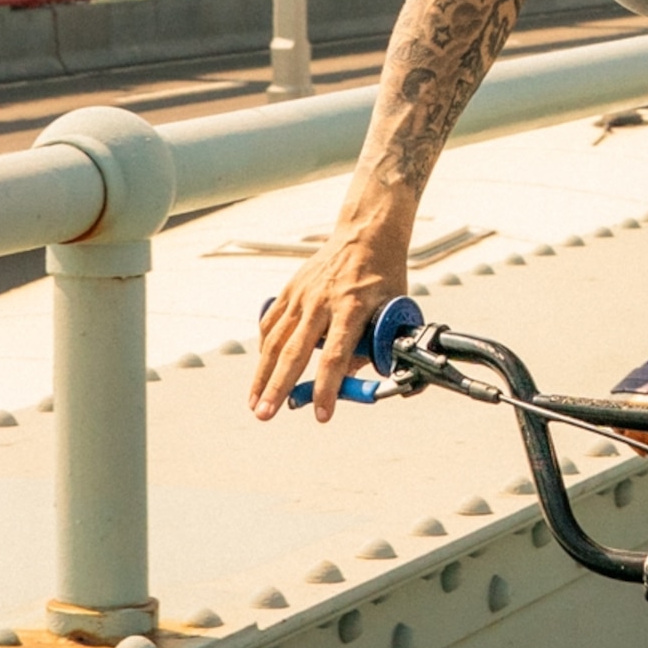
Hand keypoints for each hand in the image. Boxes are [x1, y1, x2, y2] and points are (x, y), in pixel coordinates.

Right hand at [250, 226, 403, 423]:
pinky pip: (271, 324)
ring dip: (263, 375)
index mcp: (353, 307)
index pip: (337, 355)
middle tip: (266, 414)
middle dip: (278, 387)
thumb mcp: (391, 309)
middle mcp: (322, 301)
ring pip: (276, 340)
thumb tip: (353, 376)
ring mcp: (302, 295)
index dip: (329, 387)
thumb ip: (374, 344)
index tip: (322, 413)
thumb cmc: (382, 274)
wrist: (366, 234)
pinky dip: (264, 349)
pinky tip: (262, 369)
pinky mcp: (290, 290)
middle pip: (296, 351)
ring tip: (255, 403)